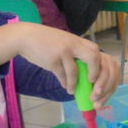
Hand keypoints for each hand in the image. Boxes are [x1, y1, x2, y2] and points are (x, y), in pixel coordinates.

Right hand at [0, 24, 121, 103]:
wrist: (26, 37)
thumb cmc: (48, 42)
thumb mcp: (66, 44)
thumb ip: (77, 55)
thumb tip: (87, 74)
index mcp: (79, 41)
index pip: (97, 53)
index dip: (101, 68)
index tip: (97, 80)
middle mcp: (74, 44)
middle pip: (94, 57)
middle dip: (96, 75)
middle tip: (92, 86)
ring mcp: (63, 51)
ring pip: (75, 71)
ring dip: (75, 84)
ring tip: (73, 90)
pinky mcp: (52, 59)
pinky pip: (62, 75)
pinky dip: (65, 83)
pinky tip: (65, 86)